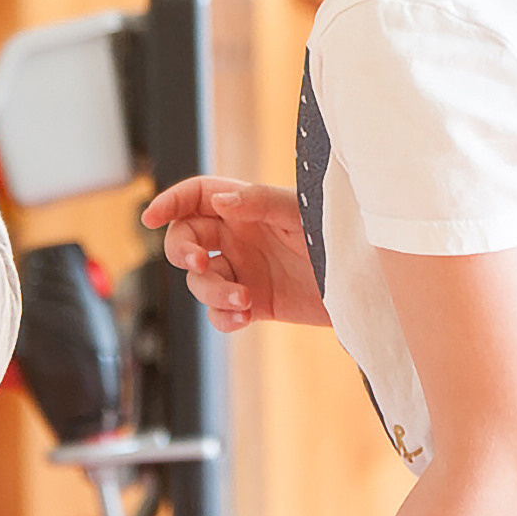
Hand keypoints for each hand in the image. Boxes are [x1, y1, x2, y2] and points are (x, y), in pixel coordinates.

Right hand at [141, 178, 328, 331]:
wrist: (366, 281)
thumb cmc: (338, 234)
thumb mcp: (300, 212)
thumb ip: (259, 202)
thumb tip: (220, 202)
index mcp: (246, 207)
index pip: (196, 198)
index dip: (170, 203)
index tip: (151, 218)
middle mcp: (238, 237)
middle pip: (186, 239)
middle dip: (183, 251)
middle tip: (200, 262)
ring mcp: (243, 271)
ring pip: (200, 281)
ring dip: (212, 291)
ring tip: (242, 299)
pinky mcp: (254, 304)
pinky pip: (219, 313)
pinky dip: (223, 317)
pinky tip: (243, 316)